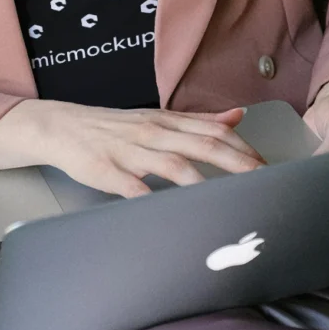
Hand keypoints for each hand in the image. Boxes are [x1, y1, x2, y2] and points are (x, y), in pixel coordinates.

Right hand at [0, 99, 265, 197]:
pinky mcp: (106, 170)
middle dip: (235, 165)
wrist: (59, 127)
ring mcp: (129, 151)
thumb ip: (198, 120)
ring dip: (202, 183)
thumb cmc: (112, 127)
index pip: (213, 133)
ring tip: (225, 200)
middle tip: (261, 183)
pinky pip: (132, 187)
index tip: (269, 168)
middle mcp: (152, 132)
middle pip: (201, 146)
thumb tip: (237, 116)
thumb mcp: (157, 117)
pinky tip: (166, 212)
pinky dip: (151, 199)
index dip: (243, 150)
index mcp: (166, 122)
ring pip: (172, 164)